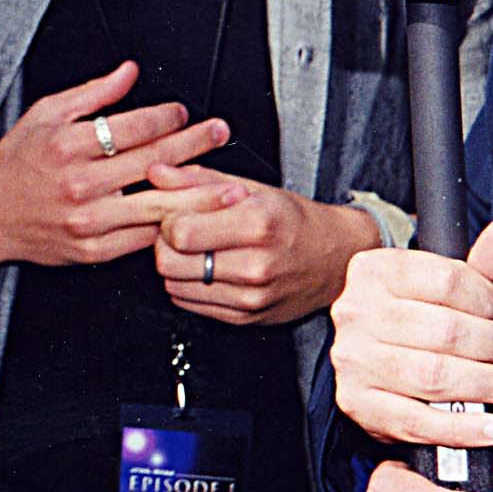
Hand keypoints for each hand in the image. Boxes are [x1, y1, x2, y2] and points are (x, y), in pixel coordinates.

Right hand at [0, 61, 231, 270]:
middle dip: (195, 144)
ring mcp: (88, 220)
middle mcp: (79, 183)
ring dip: (198, 193)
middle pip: (153, 161)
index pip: (133, 126)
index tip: (182, 112)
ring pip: (157, 205)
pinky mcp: (94, 249)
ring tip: (229, 185)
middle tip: (219, 132)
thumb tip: (129, 72)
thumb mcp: (44, 115)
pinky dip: (170, 225)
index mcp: (67, 146)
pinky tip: (191, 215)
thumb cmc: (15, 164)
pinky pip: (143, 237)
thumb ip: (91, 94)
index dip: (166, 116)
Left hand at [148, 162, 380, 324]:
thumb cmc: (294, 219)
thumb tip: (155, 172)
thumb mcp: (251, 188)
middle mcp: (255, 265)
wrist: (337, 259)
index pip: (180, 231)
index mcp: (257, 225)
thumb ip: (198, 180)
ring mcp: (251, 298)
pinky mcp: (245, 318)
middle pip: (169, 261)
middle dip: (166, 244)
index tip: (178, 214)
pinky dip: (187, 285)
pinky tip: (206, 269)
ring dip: (175, 266)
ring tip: (197, 250)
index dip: (168, 220)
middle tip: (182, 232)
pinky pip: (189, 304)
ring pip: (174, 285)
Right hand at [329, 217, 492, 446]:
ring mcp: (353, 359)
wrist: (369, 350)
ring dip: (490, 387)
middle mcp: (355, 311)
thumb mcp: (446, 282)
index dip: (489, 301)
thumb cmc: (416, 314)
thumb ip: (484, 262)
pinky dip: (463, 429)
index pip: (447, 281)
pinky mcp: (357, 401)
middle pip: (445, 331)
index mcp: (374, 271)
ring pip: (434, 376)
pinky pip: (417, 420)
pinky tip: (492, 427)